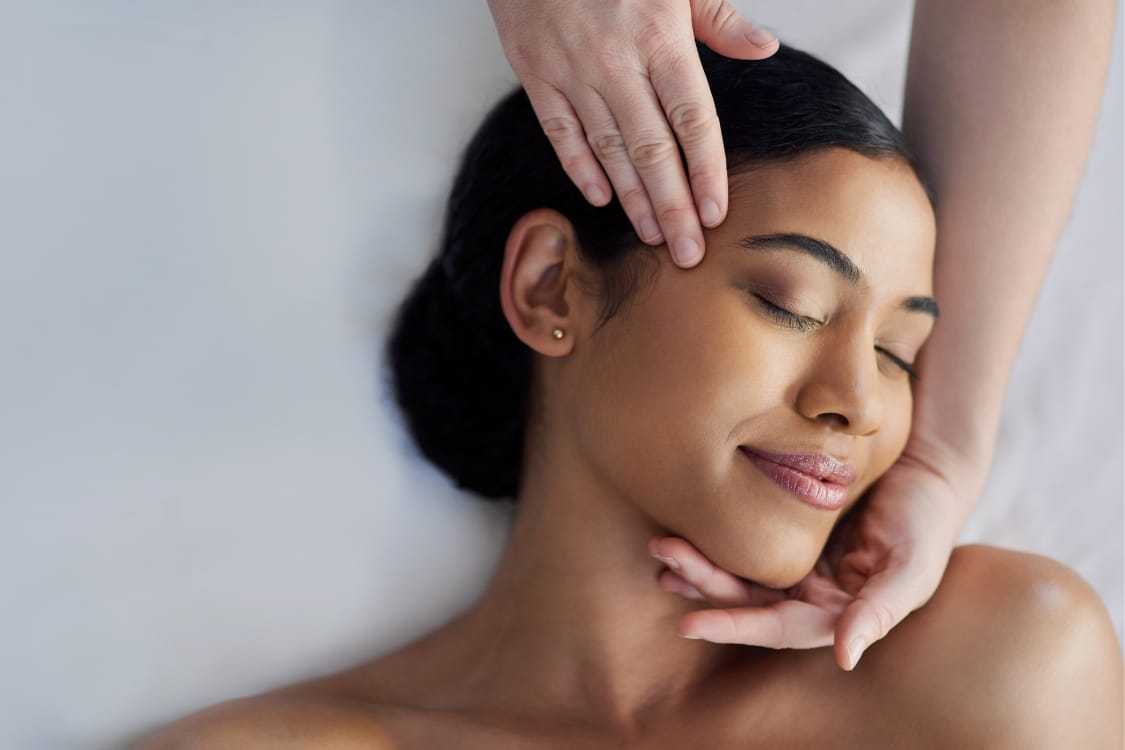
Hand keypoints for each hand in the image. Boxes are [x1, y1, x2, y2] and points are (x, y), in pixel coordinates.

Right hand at [485, 0, 778, 266]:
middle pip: (652, 149)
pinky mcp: (535, 72)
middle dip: (673, 206)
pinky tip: (601, 197)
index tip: (717, 213)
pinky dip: (580, 167)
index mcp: (659, 38)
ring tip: (654, 236)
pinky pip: (560, 132)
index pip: (692, 120)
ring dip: (633, 198)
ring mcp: (572, 71)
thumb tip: (764, 50)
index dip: (706, 171)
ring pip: (608, 149)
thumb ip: (718, 19)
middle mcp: (616, 62)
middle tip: (688, 252)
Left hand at [648, 451, 972, 670]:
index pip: (775, 627)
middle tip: (664, 559)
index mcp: (833, 613)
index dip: (733, 626)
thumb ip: (878, 612)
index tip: (690, 625)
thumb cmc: (924, 523)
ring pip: (738, 570)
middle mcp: (806, 594)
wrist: (926, 473)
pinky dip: (715, 536)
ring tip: (662, 547)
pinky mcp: (786, 529)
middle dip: (703, 583)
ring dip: (699, 562)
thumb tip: (843, 657)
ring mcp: (794, 562)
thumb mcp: (910, 568)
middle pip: (745, 598)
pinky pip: (743, 537)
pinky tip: (685, 527)